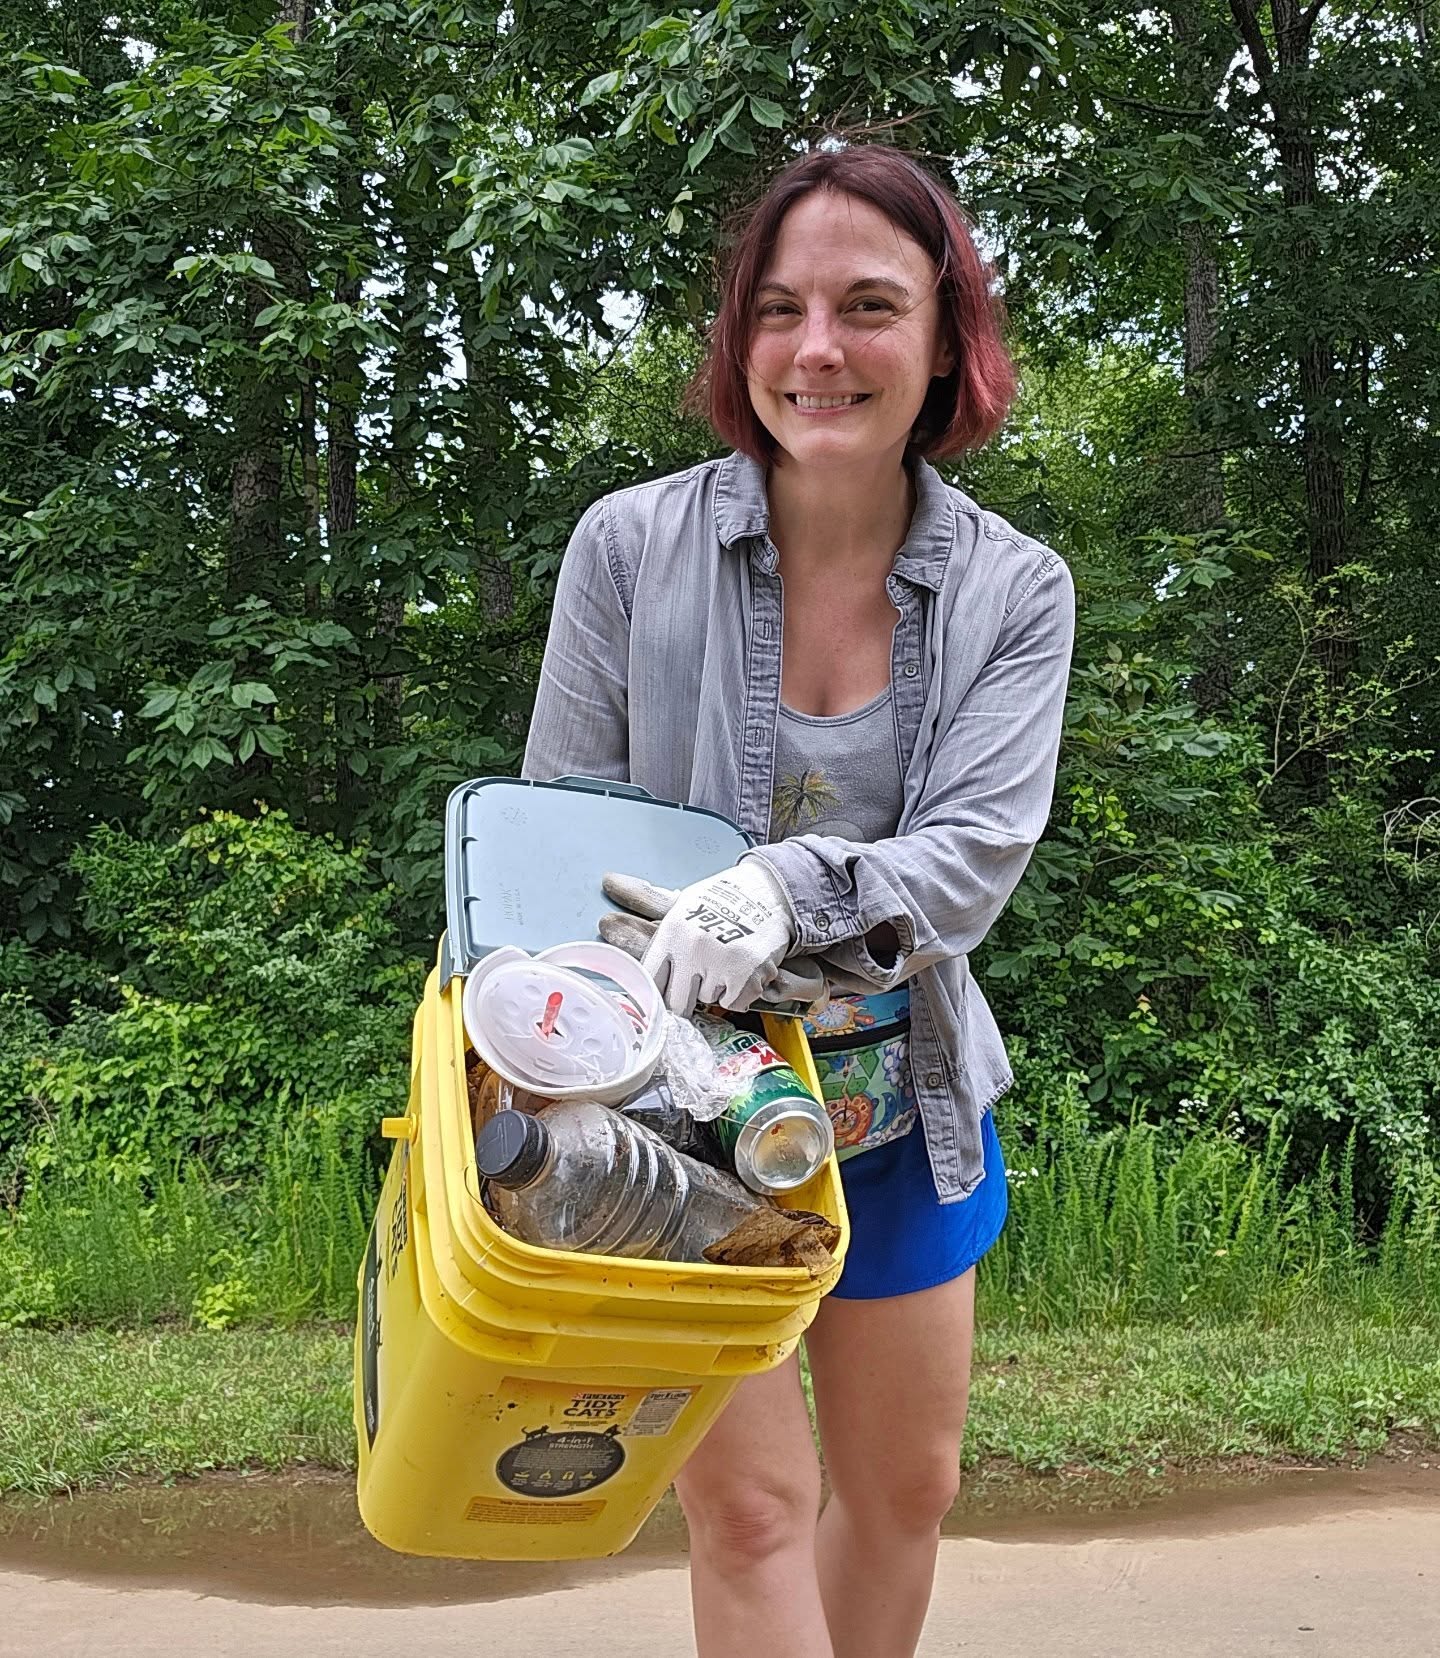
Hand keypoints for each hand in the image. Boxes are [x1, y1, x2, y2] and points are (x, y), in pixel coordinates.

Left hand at [599, 862, 815, 1016]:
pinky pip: (733, 1004)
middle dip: (685, 998)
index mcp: (672, 931)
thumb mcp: (684, 902)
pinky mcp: (746, 977)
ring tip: (727, 963)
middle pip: (675, 1002)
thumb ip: (652, 911)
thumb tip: (612, 890)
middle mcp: (693, 949)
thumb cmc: (725, 898)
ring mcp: (719, 964)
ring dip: (716, 990)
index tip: (657, 997)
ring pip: (707, 1001)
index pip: (649, 978)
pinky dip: (739, 994)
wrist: (772, 892)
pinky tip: (743, 970)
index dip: (653, 992)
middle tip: (698, 983)